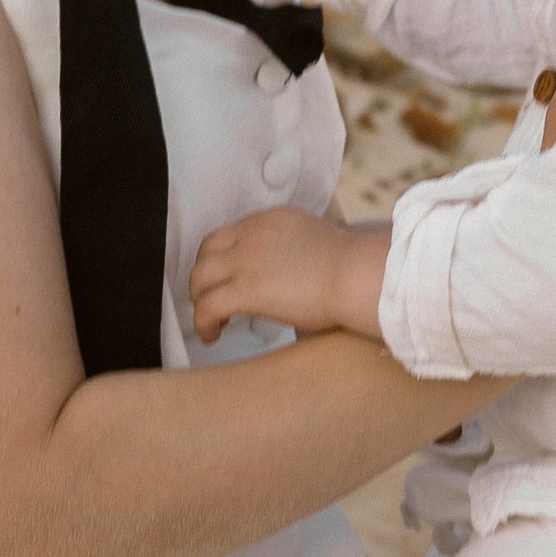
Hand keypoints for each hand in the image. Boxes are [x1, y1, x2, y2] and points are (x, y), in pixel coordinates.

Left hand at [190, 207, 391, 345]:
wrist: (356, 275)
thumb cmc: (349, 268)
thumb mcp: (313, 242)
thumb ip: (291, 248)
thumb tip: (291, 272)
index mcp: (268, 221)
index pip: (225, 236)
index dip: (218, 260)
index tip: (224, 279)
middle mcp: (251, 236)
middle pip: (205, 254)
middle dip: (204, 279)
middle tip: (213, 300)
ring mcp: (245, 261)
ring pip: (199, 280)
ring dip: (200, 301)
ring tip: (212, 322)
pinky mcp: (245, 290)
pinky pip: (207, 307)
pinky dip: (203, 324)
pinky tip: (212, 336)